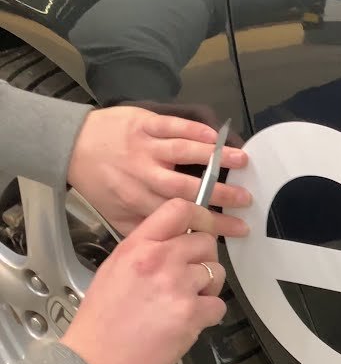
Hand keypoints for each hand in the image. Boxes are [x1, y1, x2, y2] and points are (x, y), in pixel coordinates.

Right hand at [61, 200, 235, 363]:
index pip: (178, 209)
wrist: (94, 362)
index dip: (199, 215)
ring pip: (217, 272)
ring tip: (184, 302)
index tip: (202, 227)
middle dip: (204, 258)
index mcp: (137, 247)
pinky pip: (219, 305)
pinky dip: (208, 314)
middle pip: (206, 242)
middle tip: (190, 277)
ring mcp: (178, 286)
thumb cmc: (101, 322)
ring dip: (208, 287)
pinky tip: (187, 322)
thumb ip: (146, 250)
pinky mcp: (192, 313)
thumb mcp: (114, 270)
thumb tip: (177, 242)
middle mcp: (159, 260)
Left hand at [67, 107, 250, 235]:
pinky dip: (194, 130)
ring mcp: (144, 146)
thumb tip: (179, 240)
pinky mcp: (144, 123)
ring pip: (183, 152)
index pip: (180, 215)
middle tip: (246, 198)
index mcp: (136, 200)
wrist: (70, 144)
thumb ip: (144, 227)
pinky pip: (172, 126)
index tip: (238, 227)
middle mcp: (142, 174)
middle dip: (219, 193)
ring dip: (214, 156)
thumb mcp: (113, 212)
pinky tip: (215, 135)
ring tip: (243, 160)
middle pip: (185, 187)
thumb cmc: (98, 180)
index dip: (211, 223)